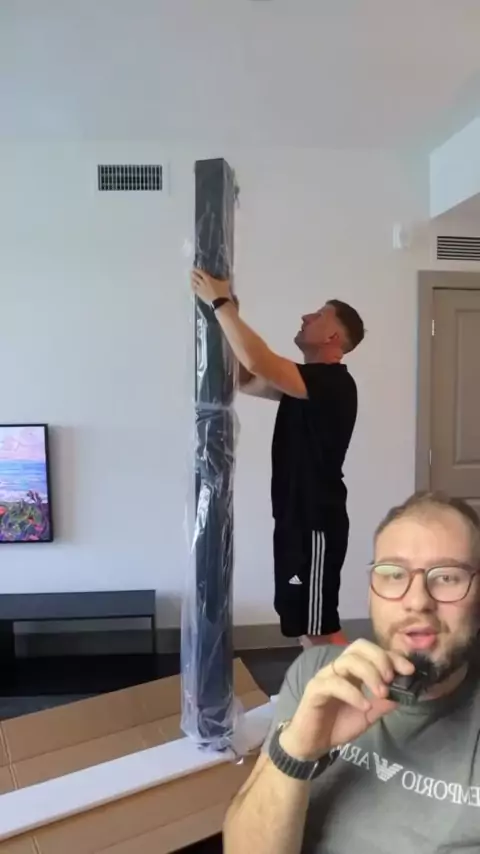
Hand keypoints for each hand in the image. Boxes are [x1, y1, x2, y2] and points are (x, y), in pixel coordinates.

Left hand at [191, 269, 230, 303]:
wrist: (219, 302)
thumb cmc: (223, 292)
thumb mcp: (225, 283)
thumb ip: (224, 278)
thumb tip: (226, 274)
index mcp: (208, 279)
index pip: (201, 272)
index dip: (197, 269)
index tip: (194, 267)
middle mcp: (203, 283)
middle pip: (195, 277)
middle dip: (193, 274)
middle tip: (191, 272)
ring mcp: (200, 289)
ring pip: (194, 283)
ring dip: (192, 280)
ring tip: (191, 278)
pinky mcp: (200, 295)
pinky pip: (194, 290)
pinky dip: (192, 287)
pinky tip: (191, 286)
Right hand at [279, 639, 414, 761]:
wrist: (314, 743)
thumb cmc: (340, 724)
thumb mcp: (370, 714)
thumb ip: (386, 702)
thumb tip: (407, 692)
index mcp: (353, 670)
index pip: (373, 651)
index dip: (392, 656)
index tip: (409, 670)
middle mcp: (339, 668)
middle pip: (359, 647)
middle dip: (380, 658)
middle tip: (391, 678)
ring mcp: (326, 676)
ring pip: (347, 660)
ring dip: (369, 673)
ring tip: (381, 693)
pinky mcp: (315, 689)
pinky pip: (334, 683)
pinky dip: (353, 692)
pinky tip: (365, 706)